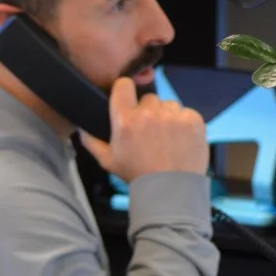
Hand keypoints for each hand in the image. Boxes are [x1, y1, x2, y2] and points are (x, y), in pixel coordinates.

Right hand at [80, 77, 208, 181]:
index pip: (123, 85)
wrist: (170, 190)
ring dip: (168, 117)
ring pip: (169, 105)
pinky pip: (187, 113)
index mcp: (125, 120)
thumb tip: (83, 128)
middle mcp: (149, 114)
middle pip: (149, 98)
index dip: (125, 90)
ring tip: (167, 139)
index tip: (128, 98)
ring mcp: (173, 116)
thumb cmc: (139, 176)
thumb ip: (92, 142)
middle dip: (149, 112)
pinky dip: (185, 124)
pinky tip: (181, 140)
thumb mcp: (108, 161)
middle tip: (150, 132)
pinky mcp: (192, 120)